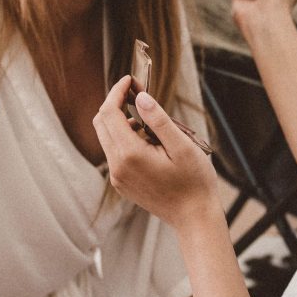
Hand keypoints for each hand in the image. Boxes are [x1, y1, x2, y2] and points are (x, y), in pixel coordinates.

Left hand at [93, 76, 219, 227]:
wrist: (194, 217)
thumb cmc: (194, 182)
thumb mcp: (182, 146)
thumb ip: (158, 120)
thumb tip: (140, 97)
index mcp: (130, 154)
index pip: (109, 113)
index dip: (117, 92)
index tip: (130, 79)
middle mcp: (117, 166)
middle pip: (101, 123)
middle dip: (115, 103)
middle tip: (136, 92)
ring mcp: (117, 177)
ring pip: (107, 138)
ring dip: (121, 121)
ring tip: (150, 122)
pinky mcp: (121, 183)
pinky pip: (114, 153)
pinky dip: (124, 138)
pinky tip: (148, 140)